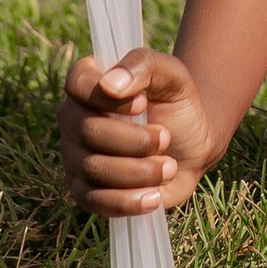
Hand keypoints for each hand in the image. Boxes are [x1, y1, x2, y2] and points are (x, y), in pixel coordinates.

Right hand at [60, 45, 218, 217]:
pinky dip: (126, 201)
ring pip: (93, 168)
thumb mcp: (171, 73)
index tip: (142, 104)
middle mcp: (74, 118)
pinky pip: (94, 201)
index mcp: (89, 81)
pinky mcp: (85, 191)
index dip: (107, 98)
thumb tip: (109, 84)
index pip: (77, 83)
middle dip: (134, 140)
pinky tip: (153, 197)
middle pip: (87, 131)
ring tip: (169, 166)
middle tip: (166, 138)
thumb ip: (142, 65)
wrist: (192, 144)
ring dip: (138, 171)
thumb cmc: (176, 102)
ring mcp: (75, 156)